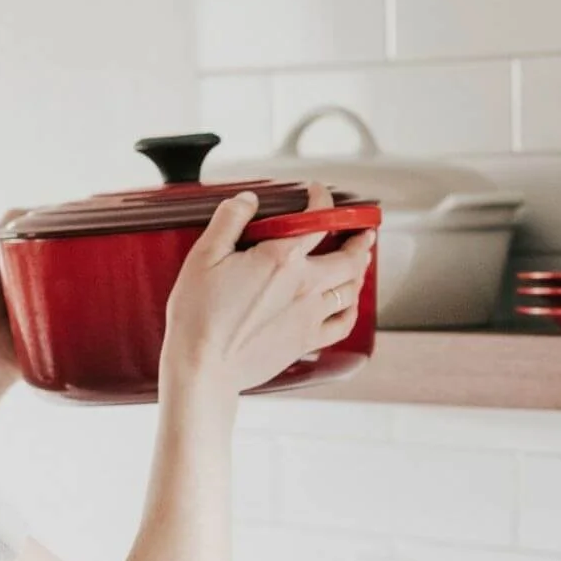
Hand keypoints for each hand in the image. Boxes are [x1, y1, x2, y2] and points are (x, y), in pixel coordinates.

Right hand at [162, 184, 376, 399]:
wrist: (203, 367)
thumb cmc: (198, 315)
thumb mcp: (204, 256)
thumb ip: (229, 220)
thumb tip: (248, 199)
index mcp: (281, 258)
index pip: (318, 219)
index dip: (323, 200)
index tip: (318, 193)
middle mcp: (304, 285)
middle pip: (350, 257)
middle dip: (359, 239)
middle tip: (362, 231)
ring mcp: (309, 315)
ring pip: (352, 287)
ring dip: (360, 270)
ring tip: (360, 259)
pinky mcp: (306, 341)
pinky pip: (344, 322)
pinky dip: (352, 308)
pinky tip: (350, 302)